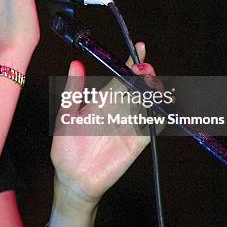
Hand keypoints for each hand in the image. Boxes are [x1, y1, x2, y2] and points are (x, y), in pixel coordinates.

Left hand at [50, 42, 157, 204]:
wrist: (72, 178)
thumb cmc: (66, 147)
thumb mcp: (66, 115)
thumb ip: (73, 90)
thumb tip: (75, 63)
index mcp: (102, 101)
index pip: (120, 76)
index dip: (131, 62)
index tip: (139, 48)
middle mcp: (118, 110)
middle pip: (138, 87)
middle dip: (145, 75)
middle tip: (146, 68)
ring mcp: (129, 125)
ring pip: (148, 103)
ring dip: (154, 93)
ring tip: (153, 84)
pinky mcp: (136, 142)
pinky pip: (152, 127)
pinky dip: (159, 117)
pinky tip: (160, 109)